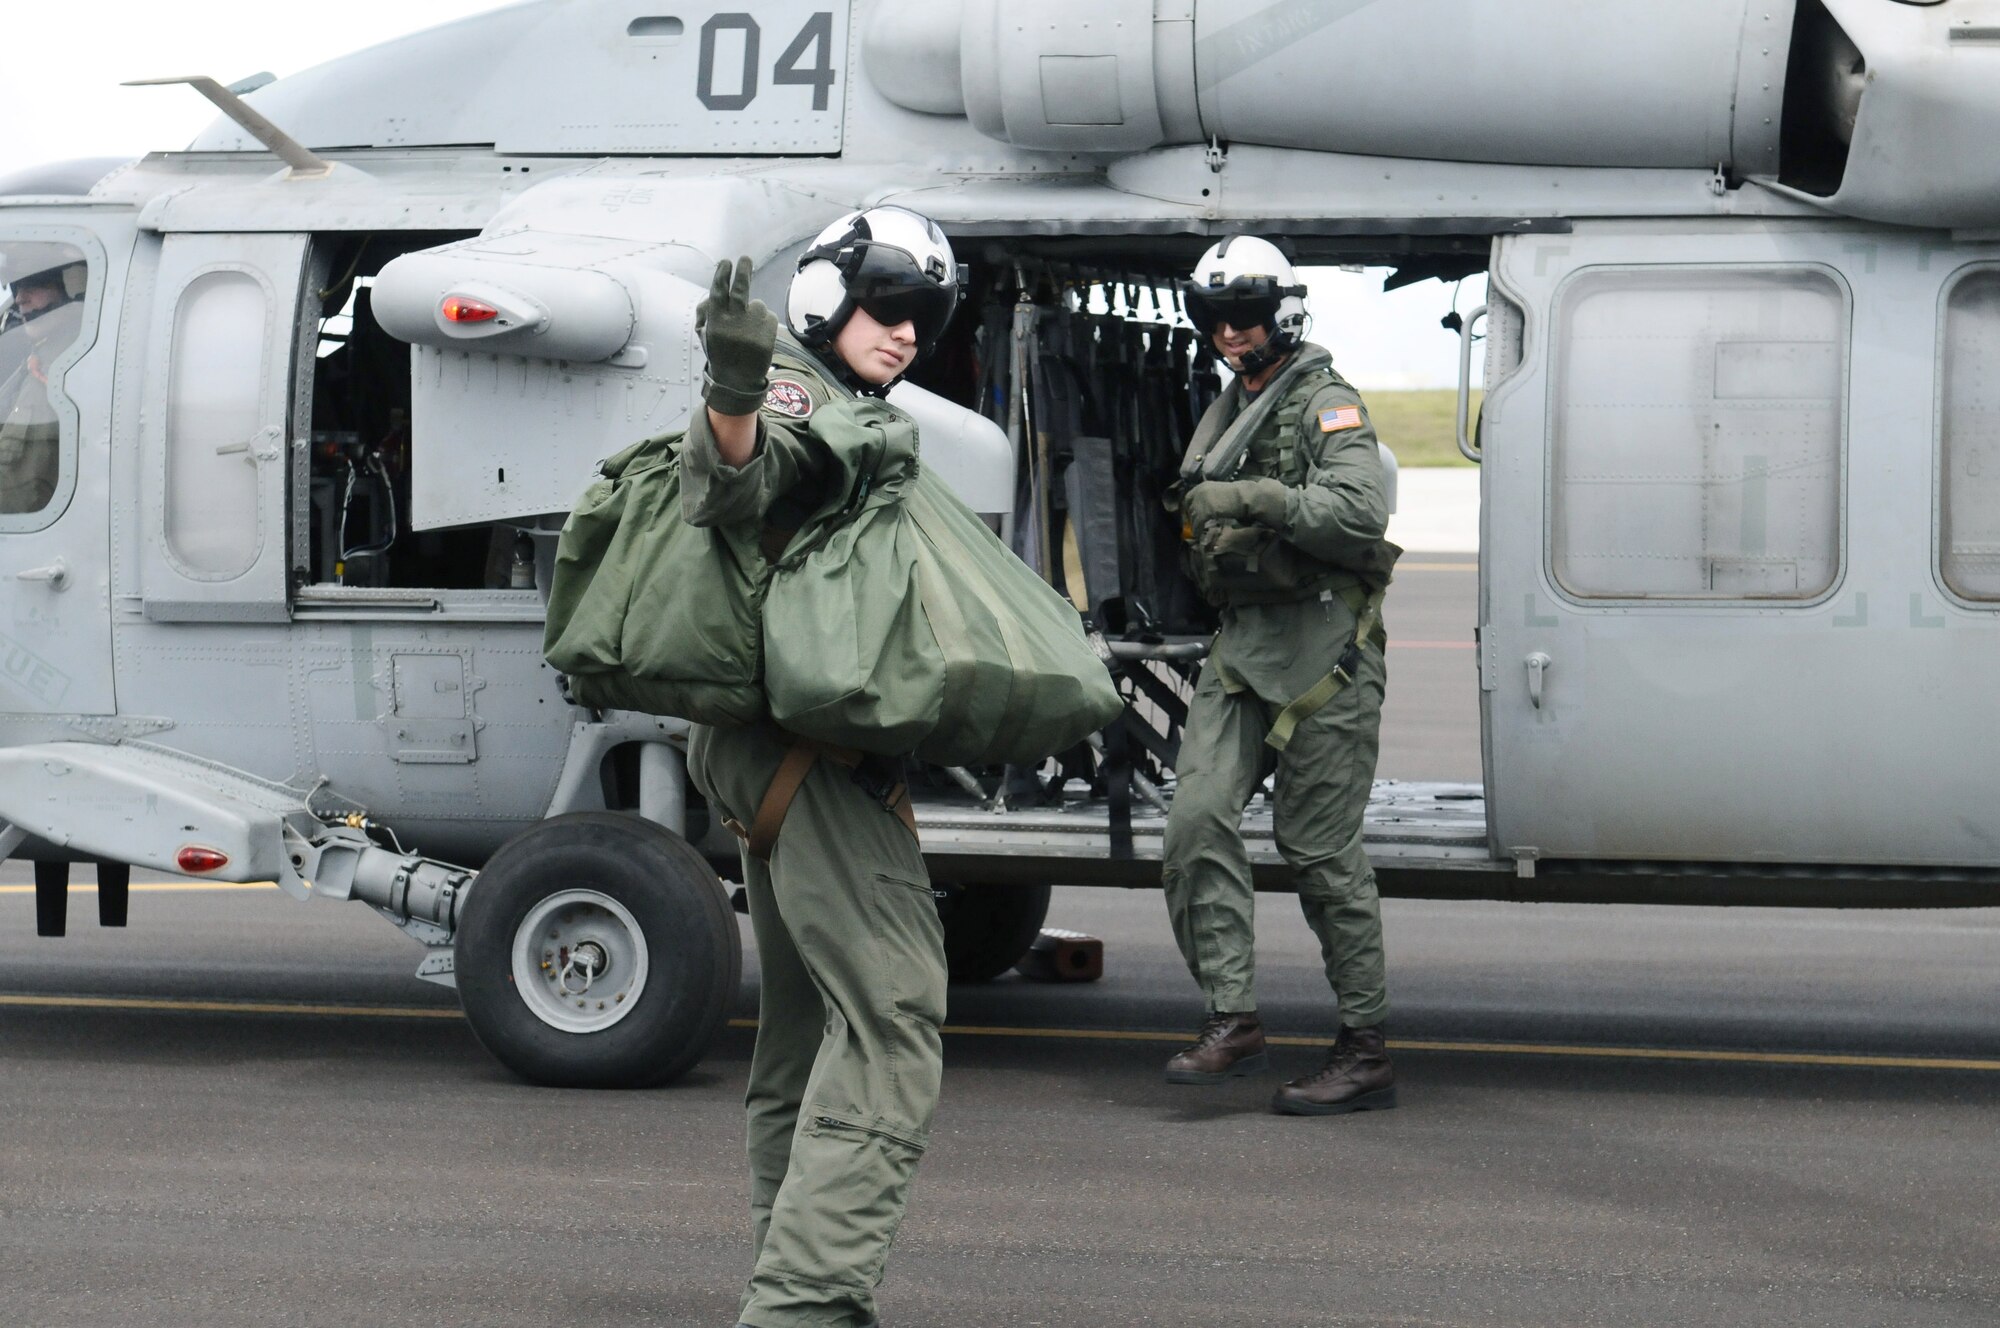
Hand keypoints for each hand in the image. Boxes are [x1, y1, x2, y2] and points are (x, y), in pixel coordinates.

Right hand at [697, 256, 777, 416]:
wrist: (738, 381)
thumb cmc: (721, 353)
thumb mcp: (707, 334)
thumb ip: (707, 312)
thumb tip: (715, 293)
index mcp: (716, 321)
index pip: (718, 291)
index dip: (722, 275)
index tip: (726, 262)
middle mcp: (734, 322)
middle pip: (740, 289)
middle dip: (743, 271)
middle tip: (745, 258)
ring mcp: (752, 327)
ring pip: (757, 305)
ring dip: (754, 313)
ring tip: (748, 333)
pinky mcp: (768, 333)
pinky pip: (768, 316)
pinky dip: (764, 322)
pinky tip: (757, 338)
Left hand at [1183, 477, 1288, 534]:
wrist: (1246, 497)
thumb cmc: (1238, 495)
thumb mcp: (1220, 494)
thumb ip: (1210, 500)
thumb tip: (1204, 511)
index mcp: (1203, 486)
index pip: (1188, 498)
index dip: (1188, 509)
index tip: (1191, 517)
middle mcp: (1199, 492)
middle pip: (1189, 508)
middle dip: (1191, 518)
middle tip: (1194, 526)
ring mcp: (1202, 501)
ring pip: (1193, 517)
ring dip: (1195, 525)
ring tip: (1198, 532)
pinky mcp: (1206, 510)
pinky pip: (1197, 523)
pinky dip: (1198, 530)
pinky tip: (1200, 534)